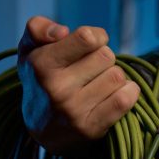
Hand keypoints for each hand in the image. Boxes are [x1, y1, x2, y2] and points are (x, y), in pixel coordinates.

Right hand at [17, 16, 139, 153]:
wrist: (42, 129)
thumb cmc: (41, 79)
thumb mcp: (30, 50)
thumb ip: (38, 28)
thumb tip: (62, 31)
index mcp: (41, 64)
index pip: (87, 38)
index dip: (96, 37)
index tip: (91, 44)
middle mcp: (56, 89)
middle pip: (107, 56)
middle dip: (103, 58)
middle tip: (91, 69)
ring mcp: (74, 111)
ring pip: (118, 77)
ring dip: (114, 77)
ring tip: (98, 84)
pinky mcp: (91, 128)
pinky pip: (125, 100)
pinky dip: (128, 92)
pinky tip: (116, 93)